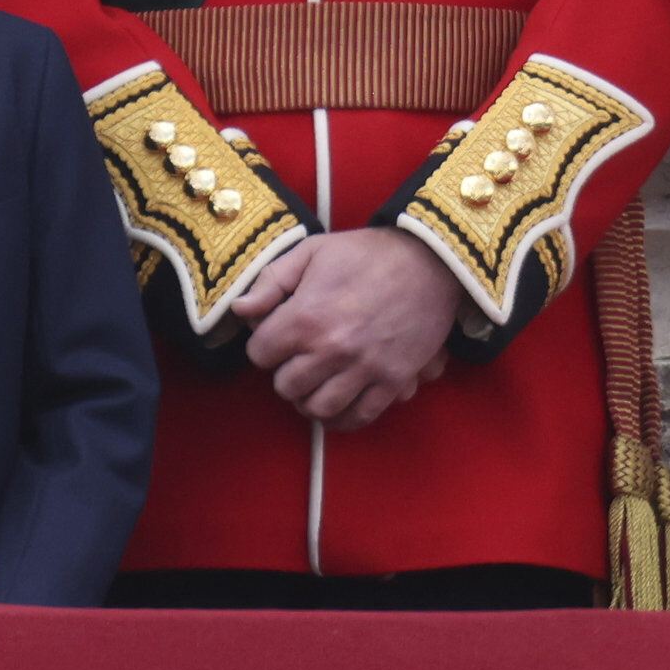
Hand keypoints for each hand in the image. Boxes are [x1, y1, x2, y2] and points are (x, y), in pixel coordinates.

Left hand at [225, 226, 456, 431]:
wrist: (430, 261)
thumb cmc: (367, 253)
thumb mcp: (312, 252)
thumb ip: (271, 282)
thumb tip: (240, 310)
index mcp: (305, 317)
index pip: (260, 354)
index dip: (264, 346)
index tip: (276, 337)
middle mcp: (331, 349)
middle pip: (285, 387)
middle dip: (284, 374)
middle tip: (296, 361)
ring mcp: (364, 368)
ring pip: (318, 408)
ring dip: (309, 399)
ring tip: (314, 384)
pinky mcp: (392, 380)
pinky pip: (359, 416)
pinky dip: (343, 417)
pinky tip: (338, 403)